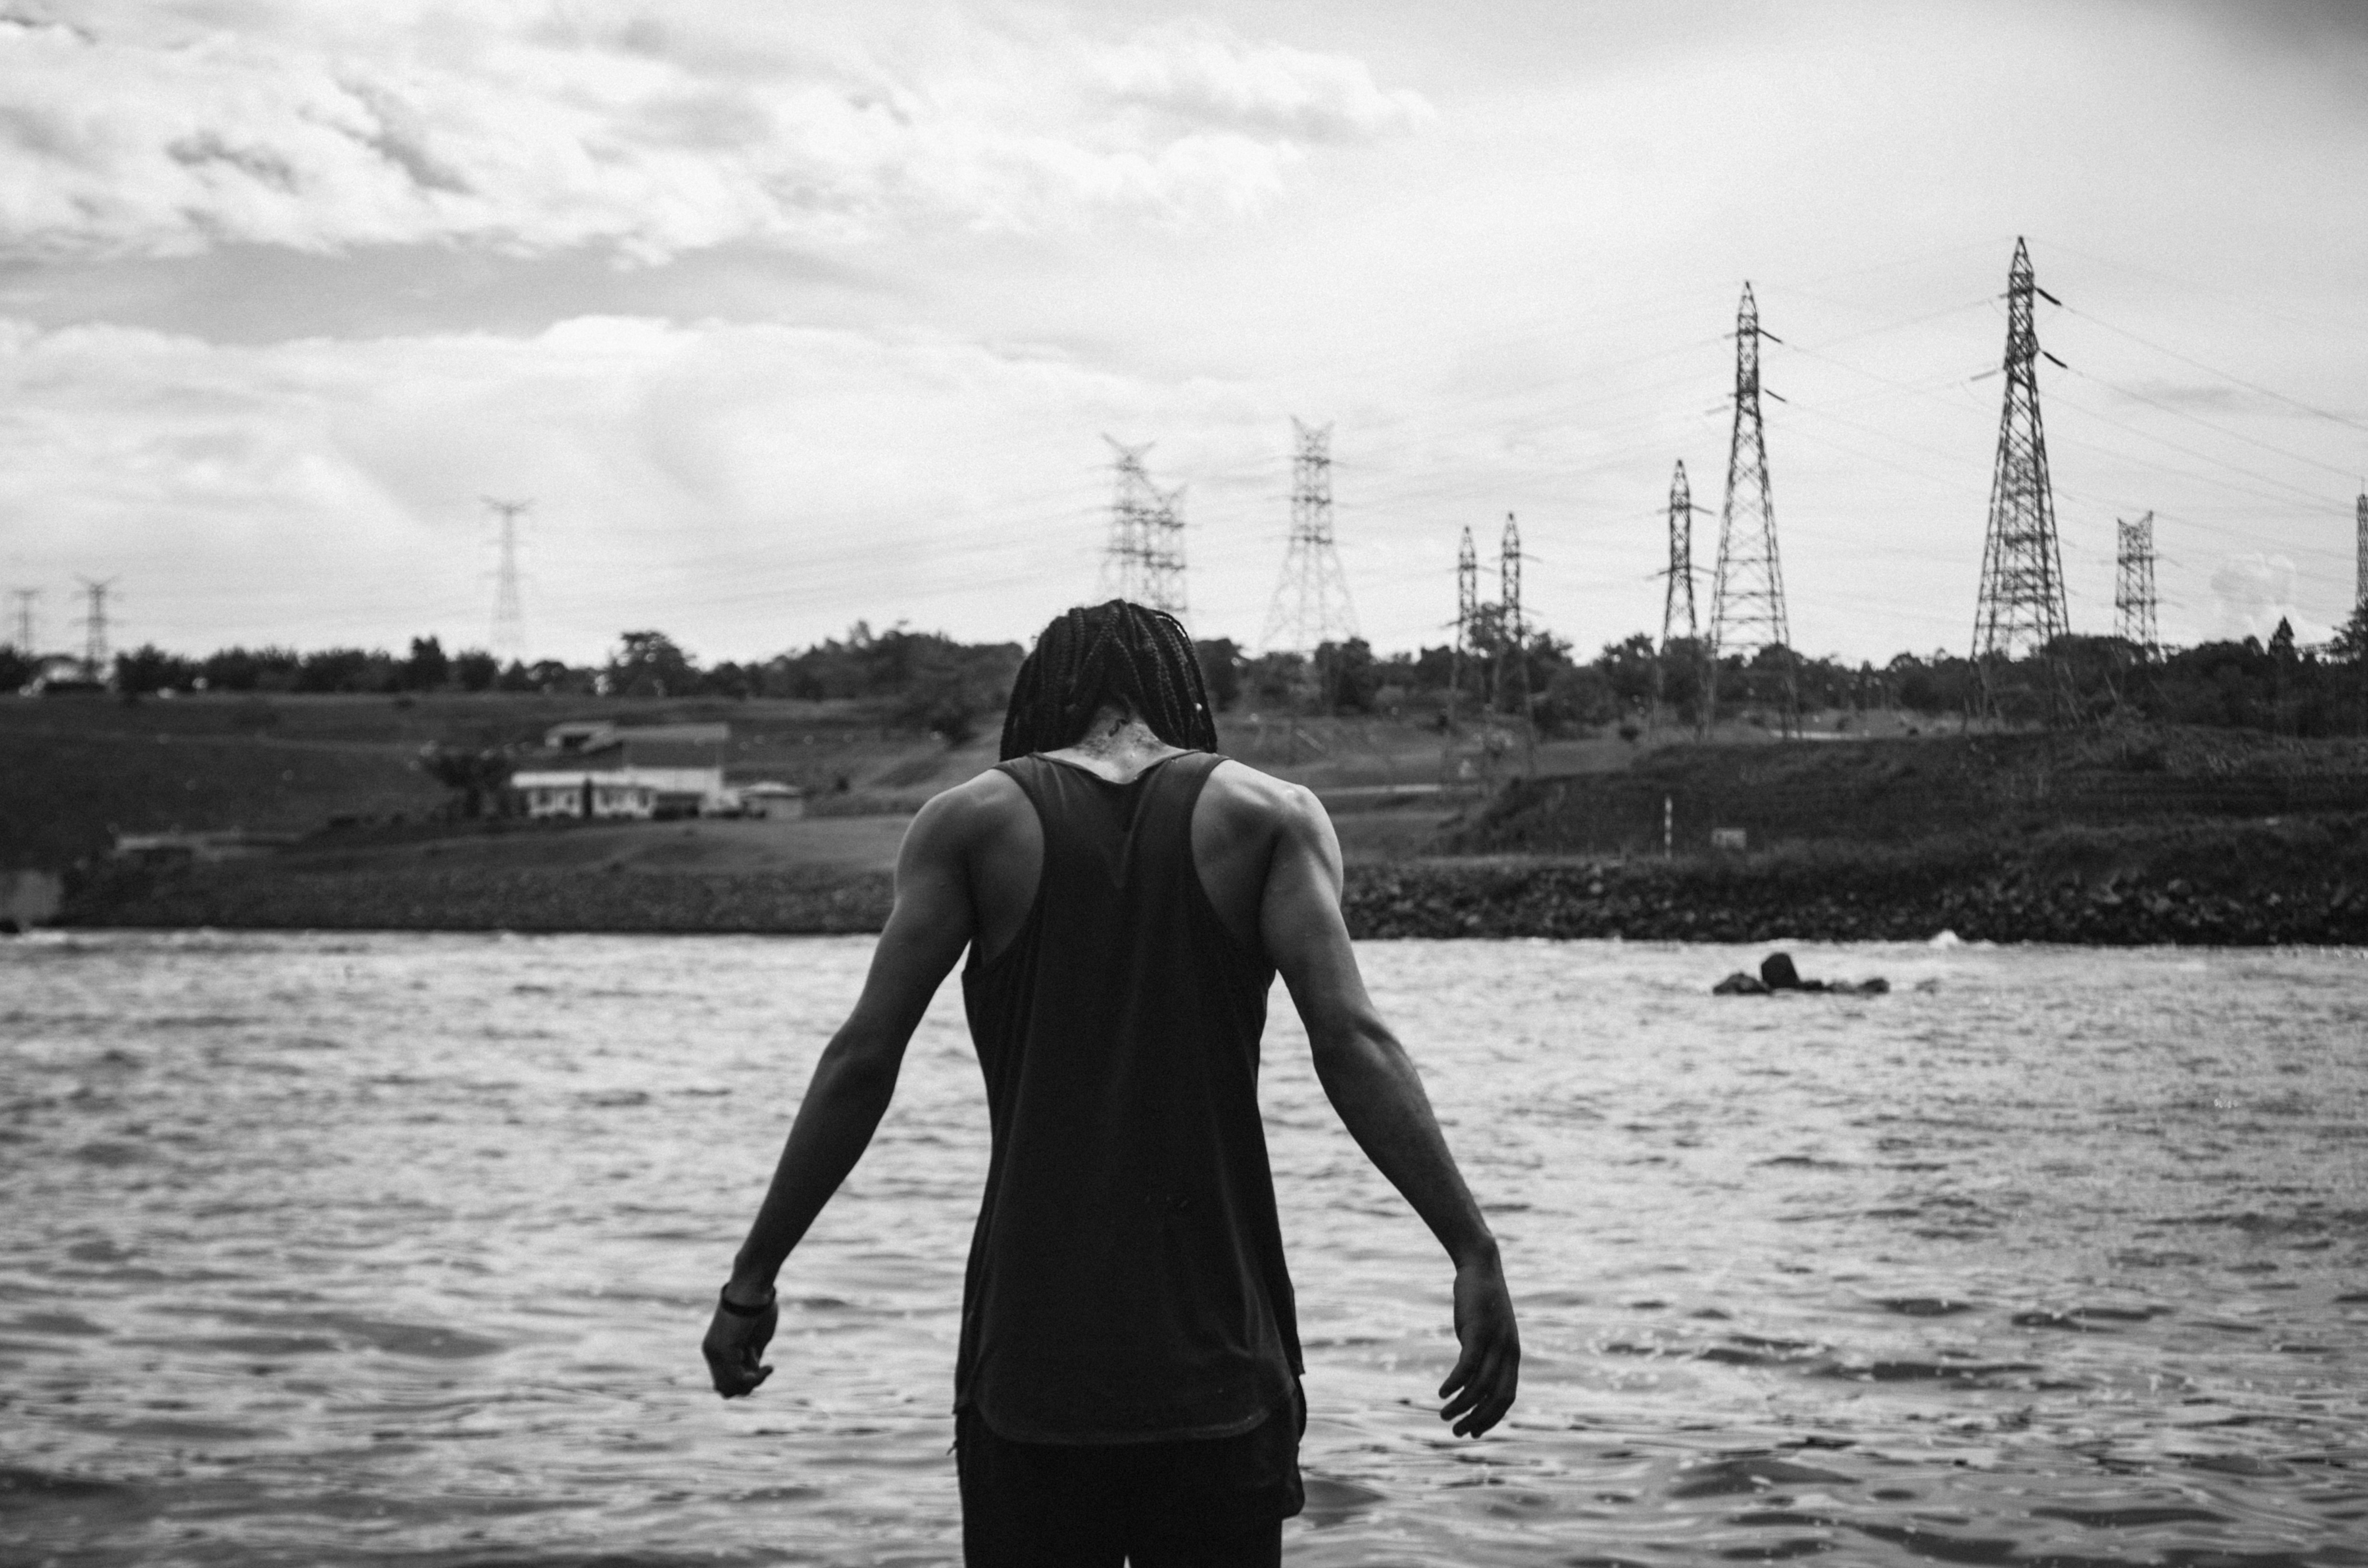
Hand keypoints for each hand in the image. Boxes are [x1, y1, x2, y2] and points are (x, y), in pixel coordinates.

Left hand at [702, 1290, 777, 1398]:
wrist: (753, 1287)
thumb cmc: (759, 1308)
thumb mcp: (756, 1340)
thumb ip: (750, 1359)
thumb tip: (751, 1376)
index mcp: (717, 1348)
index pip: (725, 1381)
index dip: (747, 1379)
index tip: (762, 1363)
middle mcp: (711, 1352)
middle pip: (726, 1389)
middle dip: (748, 1385)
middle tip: (763, 1368)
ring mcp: (715, 1353)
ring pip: (730, 1389)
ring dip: (752, 1383)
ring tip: (765, 1367)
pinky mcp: (723, 1351)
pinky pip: (738, 1378)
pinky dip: (756, 1378)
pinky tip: (768, 1367)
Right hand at [1438, 1250, 1517, 1437]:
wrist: (1481, 1267)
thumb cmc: (1479, 1304)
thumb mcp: (1484, 1334)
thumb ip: (1482, 1357)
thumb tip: (1469, 1382)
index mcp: (1512, 1355)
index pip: (1507, 1397)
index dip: (1491, 1418)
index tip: (1474, 1432)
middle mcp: (1508, 1352)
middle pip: (1497, 1397)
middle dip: (1478, 1419)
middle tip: (1457, 1431)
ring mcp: (1495, 1342)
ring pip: (1481, 1385)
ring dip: (1462, 1405)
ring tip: (1444, 1415)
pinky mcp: (1479, 1331)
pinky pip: (1468, 1366)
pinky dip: (1455, 1383)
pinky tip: (1442, 1392)